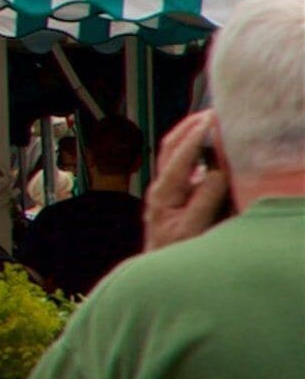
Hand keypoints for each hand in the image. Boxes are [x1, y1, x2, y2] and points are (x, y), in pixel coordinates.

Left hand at [147, 111, 233, 251]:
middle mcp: (161, 186)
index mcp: (163, 193)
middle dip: (188, 127)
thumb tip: (217, 172)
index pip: (178, 158)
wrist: (161, 267)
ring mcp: (166, 188)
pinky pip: (183, 164)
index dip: (195, 138)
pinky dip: (193, 149)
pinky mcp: (174, 193)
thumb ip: (204, 200)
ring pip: (174, 153)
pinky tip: (208, 143)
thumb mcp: (192, 228)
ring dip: (189, 133)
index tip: (211, 121)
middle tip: (211, 111)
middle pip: (170, 147)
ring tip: (209, 119)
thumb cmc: (175, 251)